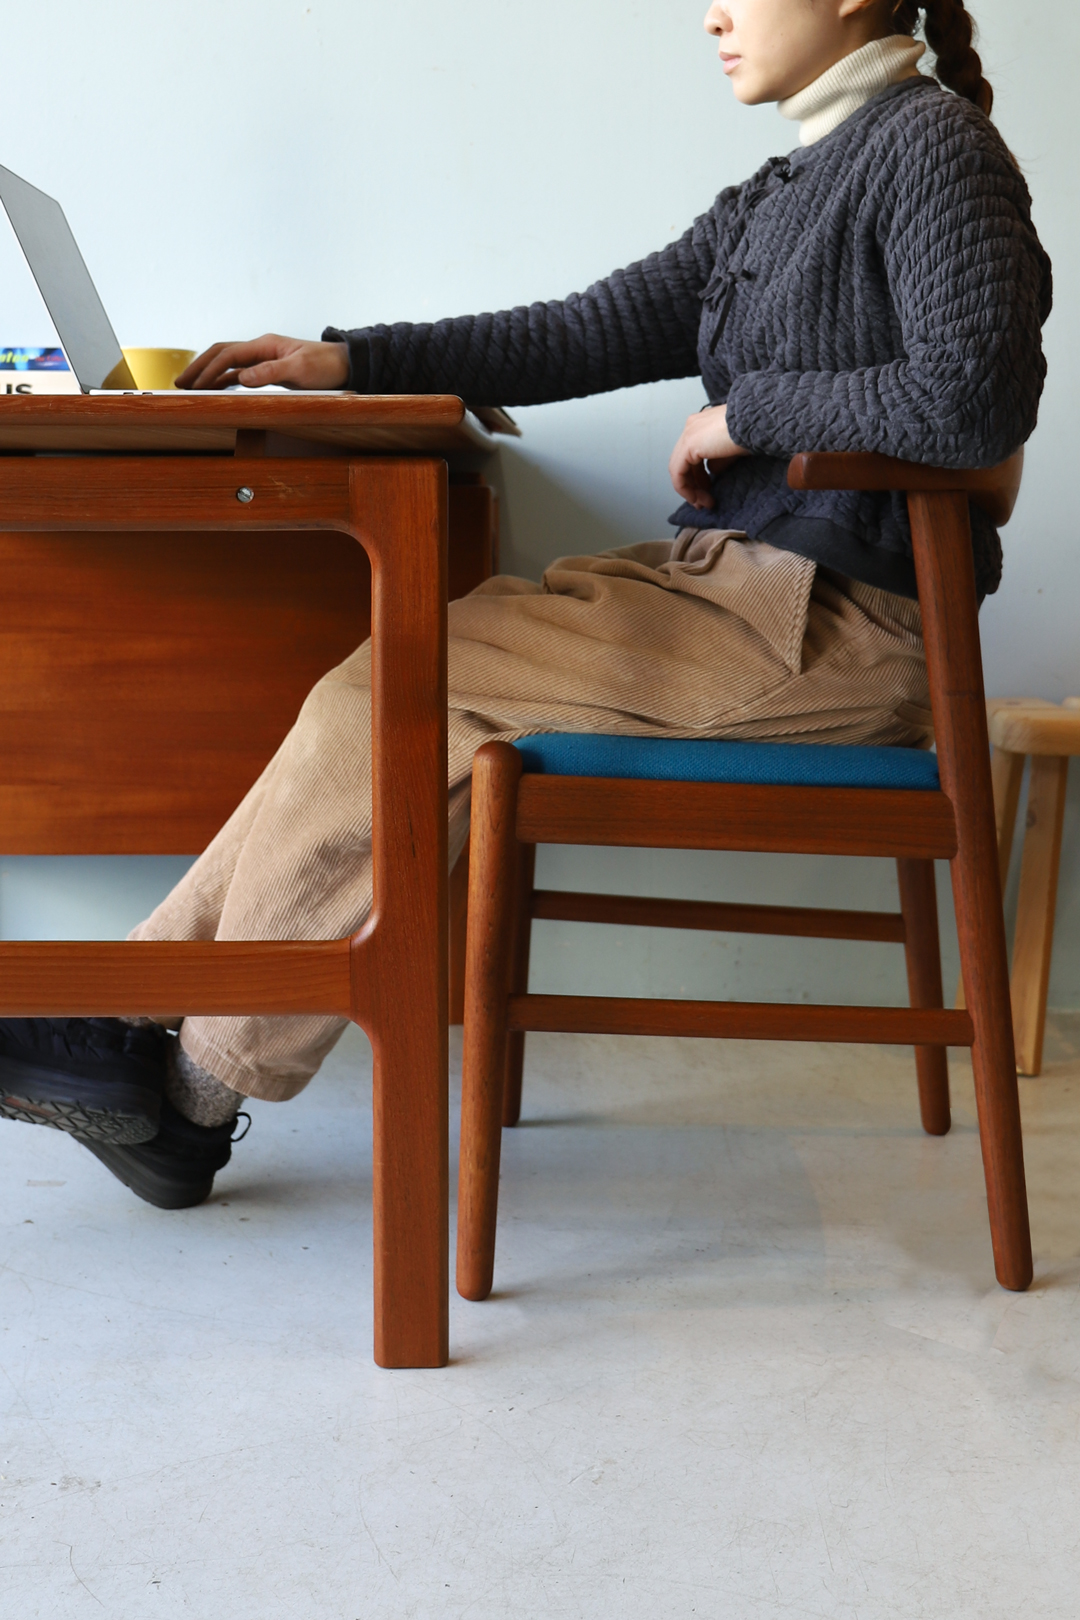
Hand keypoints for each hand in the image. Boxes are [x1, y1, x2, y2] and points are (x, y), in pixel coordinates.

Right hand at [175, 334, 349, 390]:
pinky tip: (213, 389)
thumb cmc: (325, 365)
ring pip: (227, 363)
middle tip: (179, 382)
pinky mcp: (268, 370)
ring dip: (207, 374)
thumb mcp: (299, 369)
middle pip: (221, 354)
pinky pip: (239, 373)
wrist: (344, 364)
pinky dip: (222, 380)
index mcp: (265, 345)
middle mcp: (260, 349)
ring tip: (188, 386)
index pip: (228, 356)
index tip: (196, 385)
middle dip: (198, 367)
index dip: (210, 370)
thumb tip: (242, 378)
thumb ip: (270, 372)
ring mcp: (263, 359)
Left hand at [668, 403, 749, 509]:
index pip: (692, 454)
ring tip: (703, 503)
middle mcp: (692, 426)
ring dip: (690, 489)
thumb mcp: (732, 450)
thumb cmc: (751, 433)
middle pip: (683, 462)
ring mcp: (688, 434)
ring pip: (678, 468)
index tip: (707, 491)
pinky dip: (685, 488)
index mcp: (702, 424)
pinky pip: (678, 472)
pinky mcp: (688, 445)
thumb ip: (718, 460)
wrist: (755, 423)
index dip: (698, 476)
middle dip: (692, 484)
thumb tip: (712, 472)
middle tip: (702, 501)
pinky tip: (696, 498)